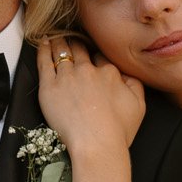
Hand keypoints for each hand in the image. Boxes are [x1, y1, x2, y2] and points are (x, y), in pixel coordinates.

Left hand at [37, 36, 144, 157]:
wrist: (97, 145)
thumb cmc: (118, 131)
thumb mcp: (139, 106)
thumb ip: (135, 84)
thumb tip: (128, 74)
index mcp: (109, 73)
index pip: (100, 56)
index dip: (94, 54)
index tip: (90, 54)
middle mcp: (88, 70)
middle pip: (80, 49)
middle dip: (75, 42)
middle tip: (70, 39)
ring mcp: (67, 77)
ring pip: (62, 51)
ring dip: (59, 41)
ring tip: (55, 36)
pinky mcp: (49, 87)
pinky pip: (44, 62)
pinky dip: (43, 49)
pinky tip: (43, 43)